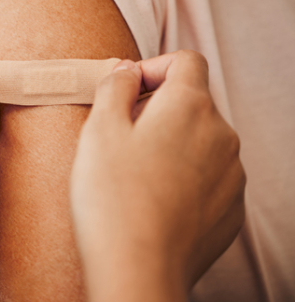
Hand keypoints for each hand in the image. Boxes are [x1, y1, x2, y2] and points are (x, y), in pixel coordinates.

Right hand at [71, 50, 244, 301]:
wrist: (137, 270)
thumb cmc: (112, 197)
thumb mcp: (99, 128)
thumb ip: (115, 86)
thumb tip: (127, 70)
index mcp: (190, 106)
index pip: (186, 61)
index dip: (154, 67)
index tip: (128, 90)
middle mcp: (221, 134)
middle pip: (192, 101)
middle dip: (157, 108)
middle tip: (121, 134)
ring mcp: (231, 174)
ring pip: (200, 139)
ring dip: (171, 142)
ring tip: (135, 172)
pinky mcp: (230, 207)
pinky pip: (209, 175)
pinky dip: (185, 175)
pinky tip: (154, 197)